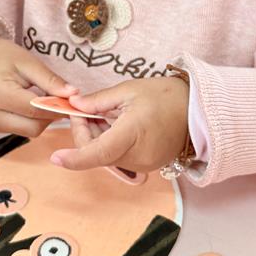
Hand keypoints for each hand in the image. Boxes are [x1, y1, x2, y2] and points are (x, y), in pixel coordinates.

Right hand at [0, 27, 77, 138]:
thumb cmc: (2, 56)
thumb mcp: (28, 61)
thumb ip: (50, 80)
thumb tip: (73, 95)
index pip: (35, 109)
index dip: (58, 108)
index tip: (74, 101)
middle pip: (33, 127)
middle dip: (50, 116)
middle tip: (60, 100)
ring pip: (28, 131)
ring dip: (42, 119)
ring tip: (44, 99)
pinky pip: (20, 130)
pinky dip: (31, 120)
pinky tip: (30, 105)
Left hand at [50, 77, 189, 172]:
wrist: (199, 110)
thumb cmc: (166, 96)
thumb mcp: (129, 90)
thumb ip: (98, 101)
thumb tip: (75, 106)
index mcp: (133, 133)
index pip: (97, 152)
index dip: (74, 157)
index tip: (56, 157)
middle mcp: (138, 155)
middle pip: (96, 153)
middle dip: (84, 133)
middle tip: (84, 109)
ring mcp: (144, 164)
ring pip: (105, 156)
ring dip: (96, 138)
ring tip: (104, 114)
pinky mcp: (147, 166)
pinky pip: (119, 158)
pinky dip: (109, 143)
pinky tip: (115, 124)